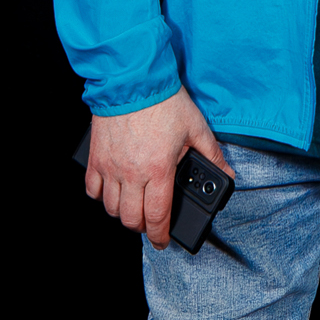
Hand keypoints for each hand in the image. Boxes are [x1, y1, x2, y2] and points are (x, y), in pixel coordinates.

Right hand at [84, 88, 232, 248]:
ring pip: (111, 208)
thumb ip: (212, 155)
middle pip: (131, 219)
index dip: (160, 235)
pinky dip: (101, 197)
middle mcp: (132, 173)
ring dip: (123, 213)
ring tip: (134, 206)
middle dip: (143, 227)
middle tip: (151, 223)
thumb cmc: (164, 101)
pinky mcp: (95, 157)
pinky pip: (92, 189)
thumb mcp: (196, 127)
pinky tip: (112, 192)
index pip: (157, 217)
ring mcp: (110, 166)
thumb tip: (227, 174)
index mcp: (158, 170)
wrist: (133, 79)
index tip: (163, 241)